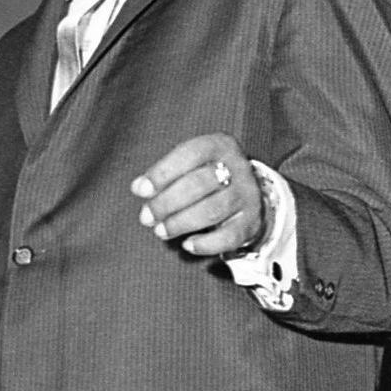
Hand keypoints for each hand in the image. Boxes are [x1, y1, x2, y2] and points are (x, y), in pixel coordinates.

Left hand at [131, 134, 260, 258]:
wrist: (245, 193)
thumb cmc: (205, 176)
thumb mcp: (188, 165)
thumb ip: (164, 175)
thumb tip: (138, 187)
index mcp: (220, 145)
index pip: (190, 154)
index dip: (163, 172)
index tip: (141, 190)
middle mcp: (238, 167)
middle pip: (200, 184)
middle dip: (167, 203)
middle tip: (146, 218)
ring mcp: (248, 195)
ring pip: (213, 210)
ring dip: (181, 223)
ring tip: (160, 231)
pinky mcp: (252, 221)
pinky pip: (229, 236)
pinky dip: (206, 244)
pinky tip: (187, 245)